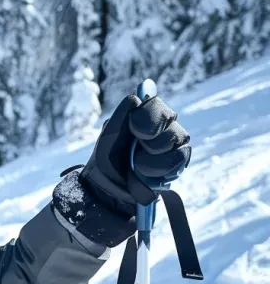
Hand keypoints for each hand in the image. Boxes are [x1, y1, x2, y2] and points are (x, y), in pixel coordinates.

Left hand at [80, 93, 191, 217]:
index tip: (135, 131)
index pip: (158, 106)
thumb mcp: (109, 134)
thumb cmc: (106, 158)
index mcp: (143, 117)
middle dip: (151, 142)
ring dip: (152, 159)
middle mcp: (161, 129)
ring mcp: (172, 147)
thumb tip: (139, 93)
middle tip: (135, 152)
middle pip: (172, 126)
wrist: (108, 189)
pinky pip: (178, 162)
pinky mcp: (176, 166)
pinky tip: (146, 176)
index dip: (151, 118)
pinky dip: (158, 171)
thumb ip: (123, 114)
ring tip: (137, 167)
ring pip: (176, 144)